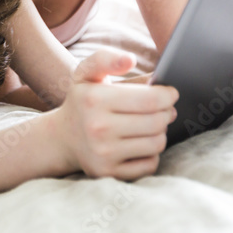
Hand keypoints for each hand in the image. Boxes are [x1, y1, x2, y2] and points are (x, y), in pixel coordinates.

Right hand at [54, 50, 177, 179]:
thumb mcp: (87, 73)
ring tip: (151, 125)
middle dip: (166, 113)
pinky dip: (152, 154)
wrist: (62, 138)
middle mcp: (97, 128)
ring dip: (160, 133)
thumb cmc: (82, 101)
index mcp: (94, 99)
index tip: (170, 94)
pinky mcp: (108, 174)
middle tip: (163, 109)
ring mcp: (103, 154)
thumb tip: (129, 59)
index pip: (151, 99)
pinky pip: (150, 164)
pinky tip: (141, 144)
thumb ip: (106, 58)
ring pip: (157, 143)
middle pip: (157, 121)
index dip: (168, 95)